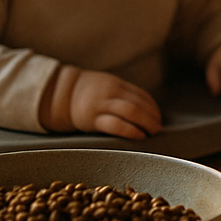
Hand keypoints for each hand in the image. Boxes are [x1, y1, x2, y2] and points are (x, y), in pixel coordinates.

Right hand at [40, 66, 163, 138]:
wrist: (62, 95)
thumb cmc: (88, 93)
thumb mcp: (107, 86)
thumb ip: (124, 94)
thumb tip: (146, 108)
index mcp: (116, 84)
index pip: (141, 95)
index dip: (153, 107)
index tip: (158, 117)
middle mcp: (111, 92)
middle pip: (137, 104)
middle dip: (151, 117)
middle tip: (157, 127)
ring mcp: (101, 105)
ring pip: (129, 112)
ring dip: (145, 123)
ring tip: (151, 132)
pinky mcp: (92, 119)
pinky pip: (115, 124)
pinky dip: (130, 130)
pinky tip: (138, 135)